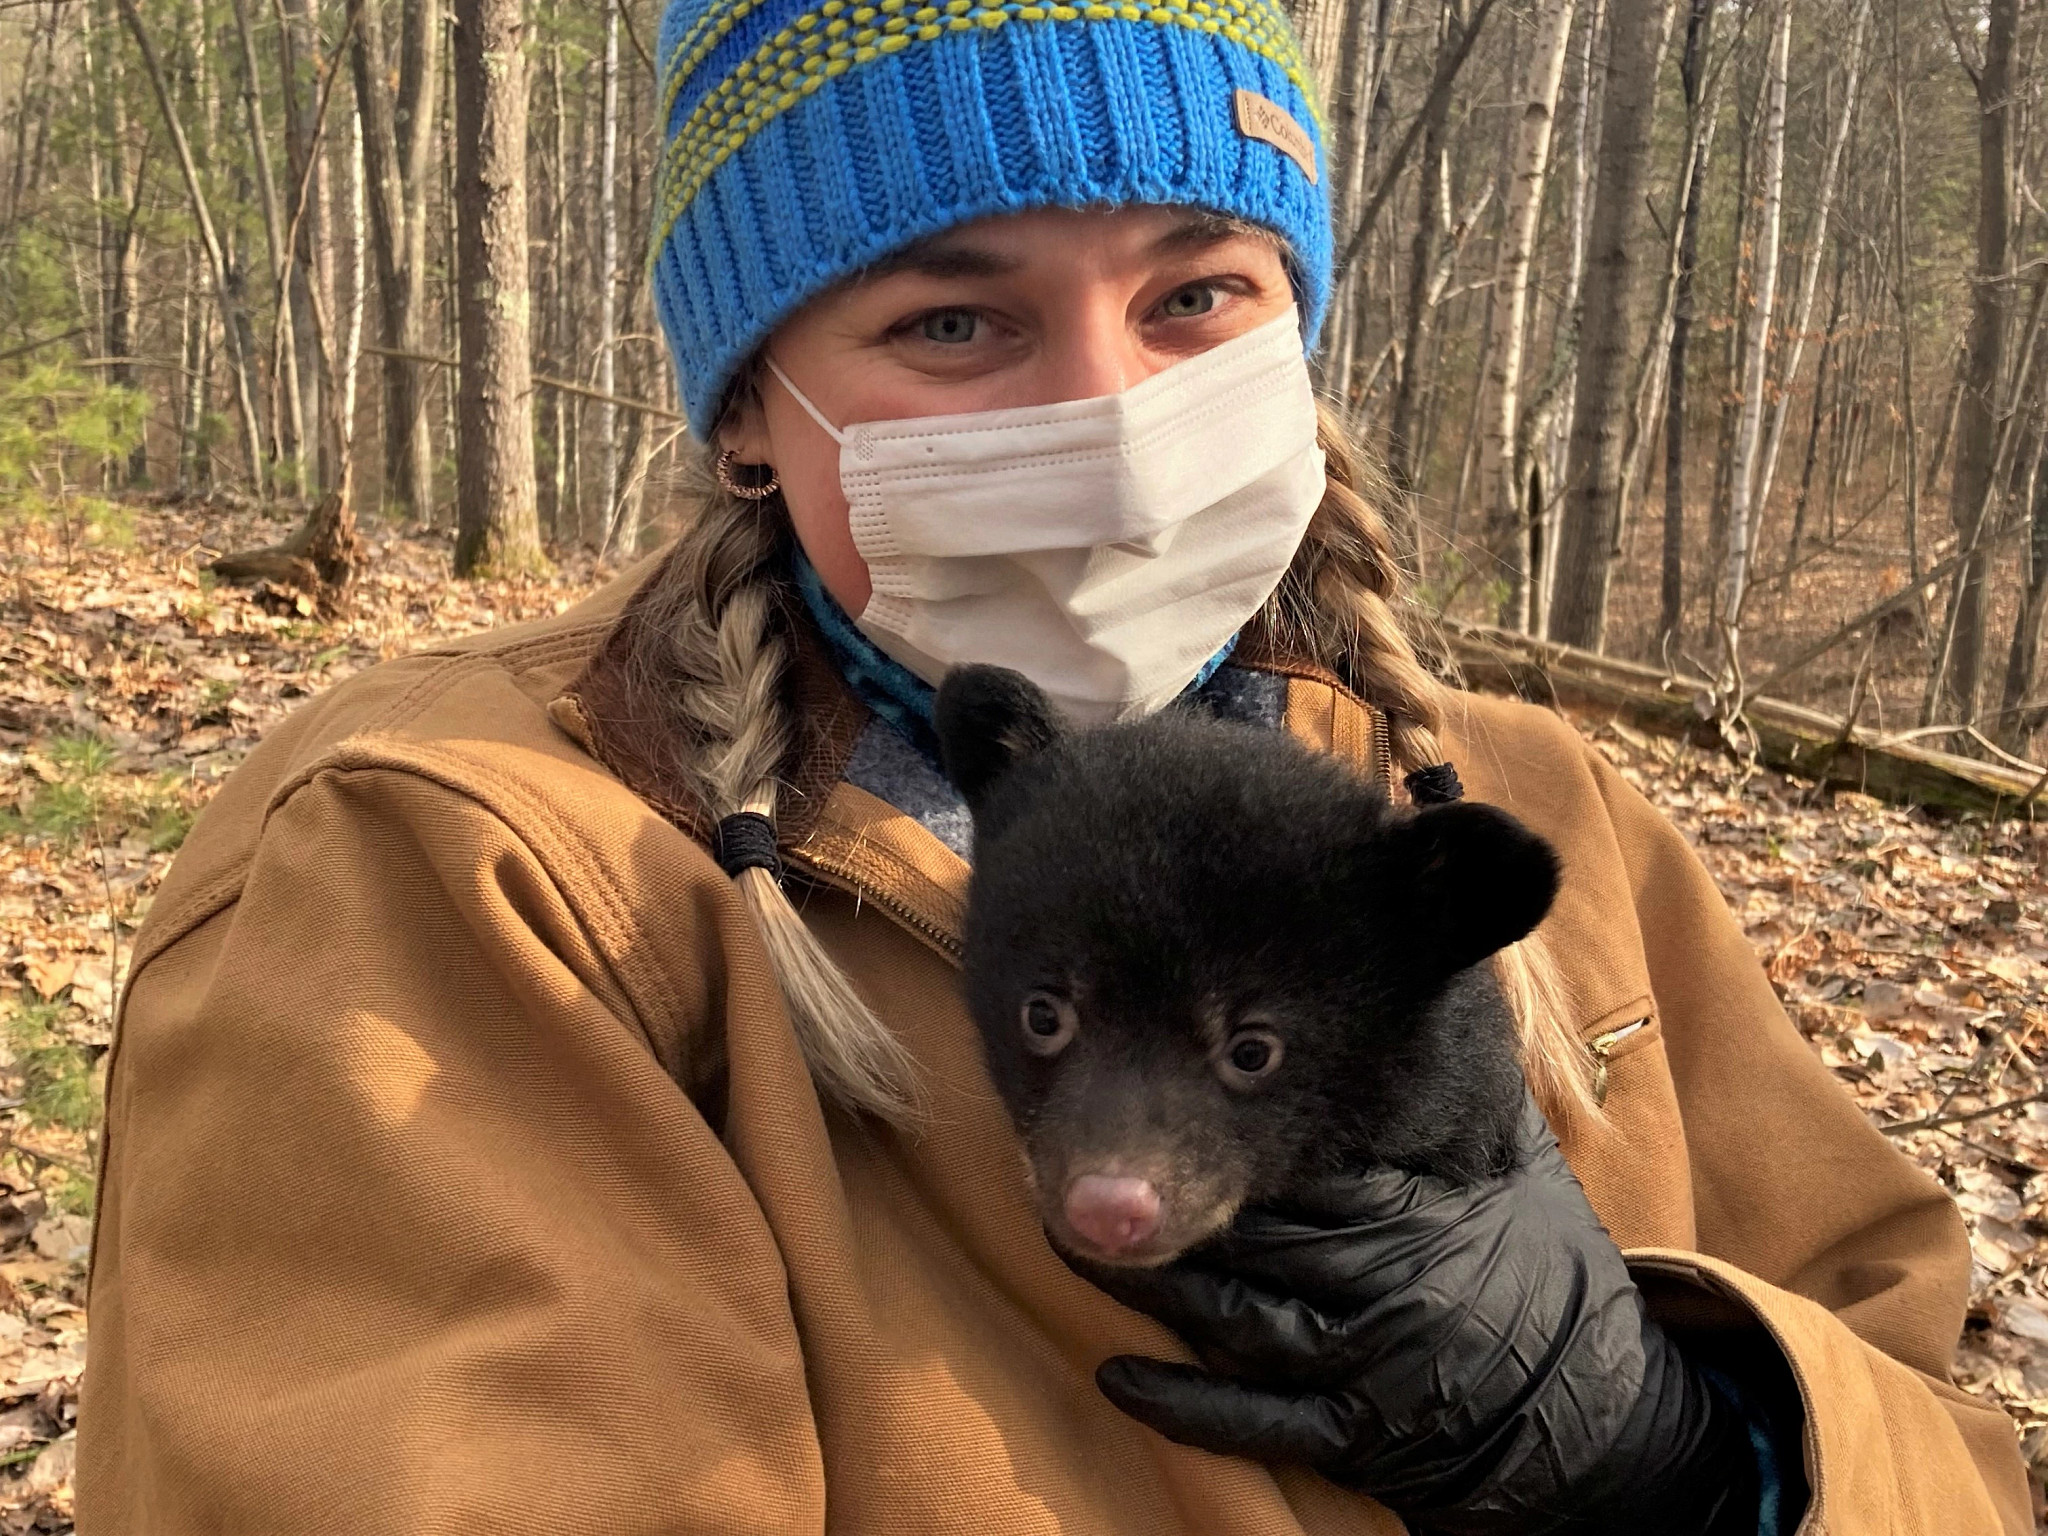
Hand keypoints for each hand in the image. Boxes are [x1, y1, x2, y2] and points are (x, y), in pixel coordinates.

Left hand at [1078, 1095, 1761, 1535]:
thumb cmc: (1542, 1271)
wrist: (1603, 1423)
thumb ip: (1449, 1083)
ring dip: (1148, 1285)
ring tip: (1070, 1241)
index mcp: (1420, 1204)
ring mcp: (1369, 1369)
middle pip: (1248, 1235)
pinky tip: (1116, 1373)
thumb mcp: (1511, 1162)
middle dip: (1162, 1197)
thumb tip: (1420, 969)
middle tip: (1071, 1160)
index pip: (1298, 1156)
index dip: (1214, 1127)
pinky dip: (1179, 1403)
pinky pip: (1254, 1424)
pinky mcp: (1358, 1442)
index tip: (1145, 1080)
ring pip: (1234, 1320)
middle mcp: (1390, 1282)